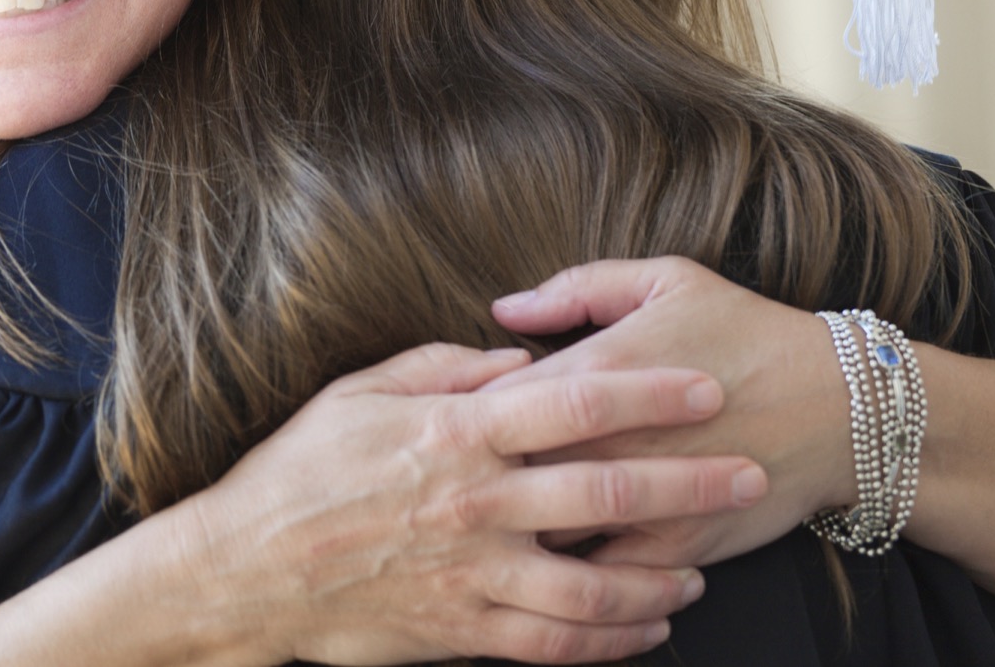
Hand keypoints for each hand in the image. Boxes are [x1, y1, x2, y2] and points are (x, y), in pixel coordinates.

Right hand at [169, 342, 767, 665]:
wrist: (246, 570)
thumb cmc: (299, 470)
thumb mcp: (359, 393)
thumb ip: (443, 369)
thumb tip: (517, 357)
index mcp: (454, 432)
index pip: (571, 402)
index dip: (648, 389)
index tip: (704, 383)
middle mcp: (476, 502)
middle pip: (608, 488)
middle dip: (691, 481)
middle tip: (749, 475)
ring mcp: (474, 573)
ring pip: (598, 583)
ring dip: (662, 577)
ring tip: (698, 571)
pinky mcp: (464, 630)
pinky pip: (559, 644)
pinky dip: (612, 640)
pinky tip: (644, 630)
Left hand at [488, 257, 853, 569]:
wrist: (843, 407)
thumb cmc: (747, 331)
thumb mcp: (665, 280)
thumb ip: (577, 288)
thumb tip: (503, 307)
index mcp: (594, 374)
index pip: (489, 403)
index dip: (464, 416)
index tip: (461, 419)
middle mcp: (608, 444)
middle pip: (503, 475)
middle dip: (478, 481)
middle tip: (464, 481)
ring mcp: (640, 503)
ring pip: (543, 535)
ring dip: (518, 531)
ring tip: (500, 522)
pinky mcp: (675, 547)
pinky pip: (602, 577)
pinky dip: (576, 574)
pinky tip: (562, 558)